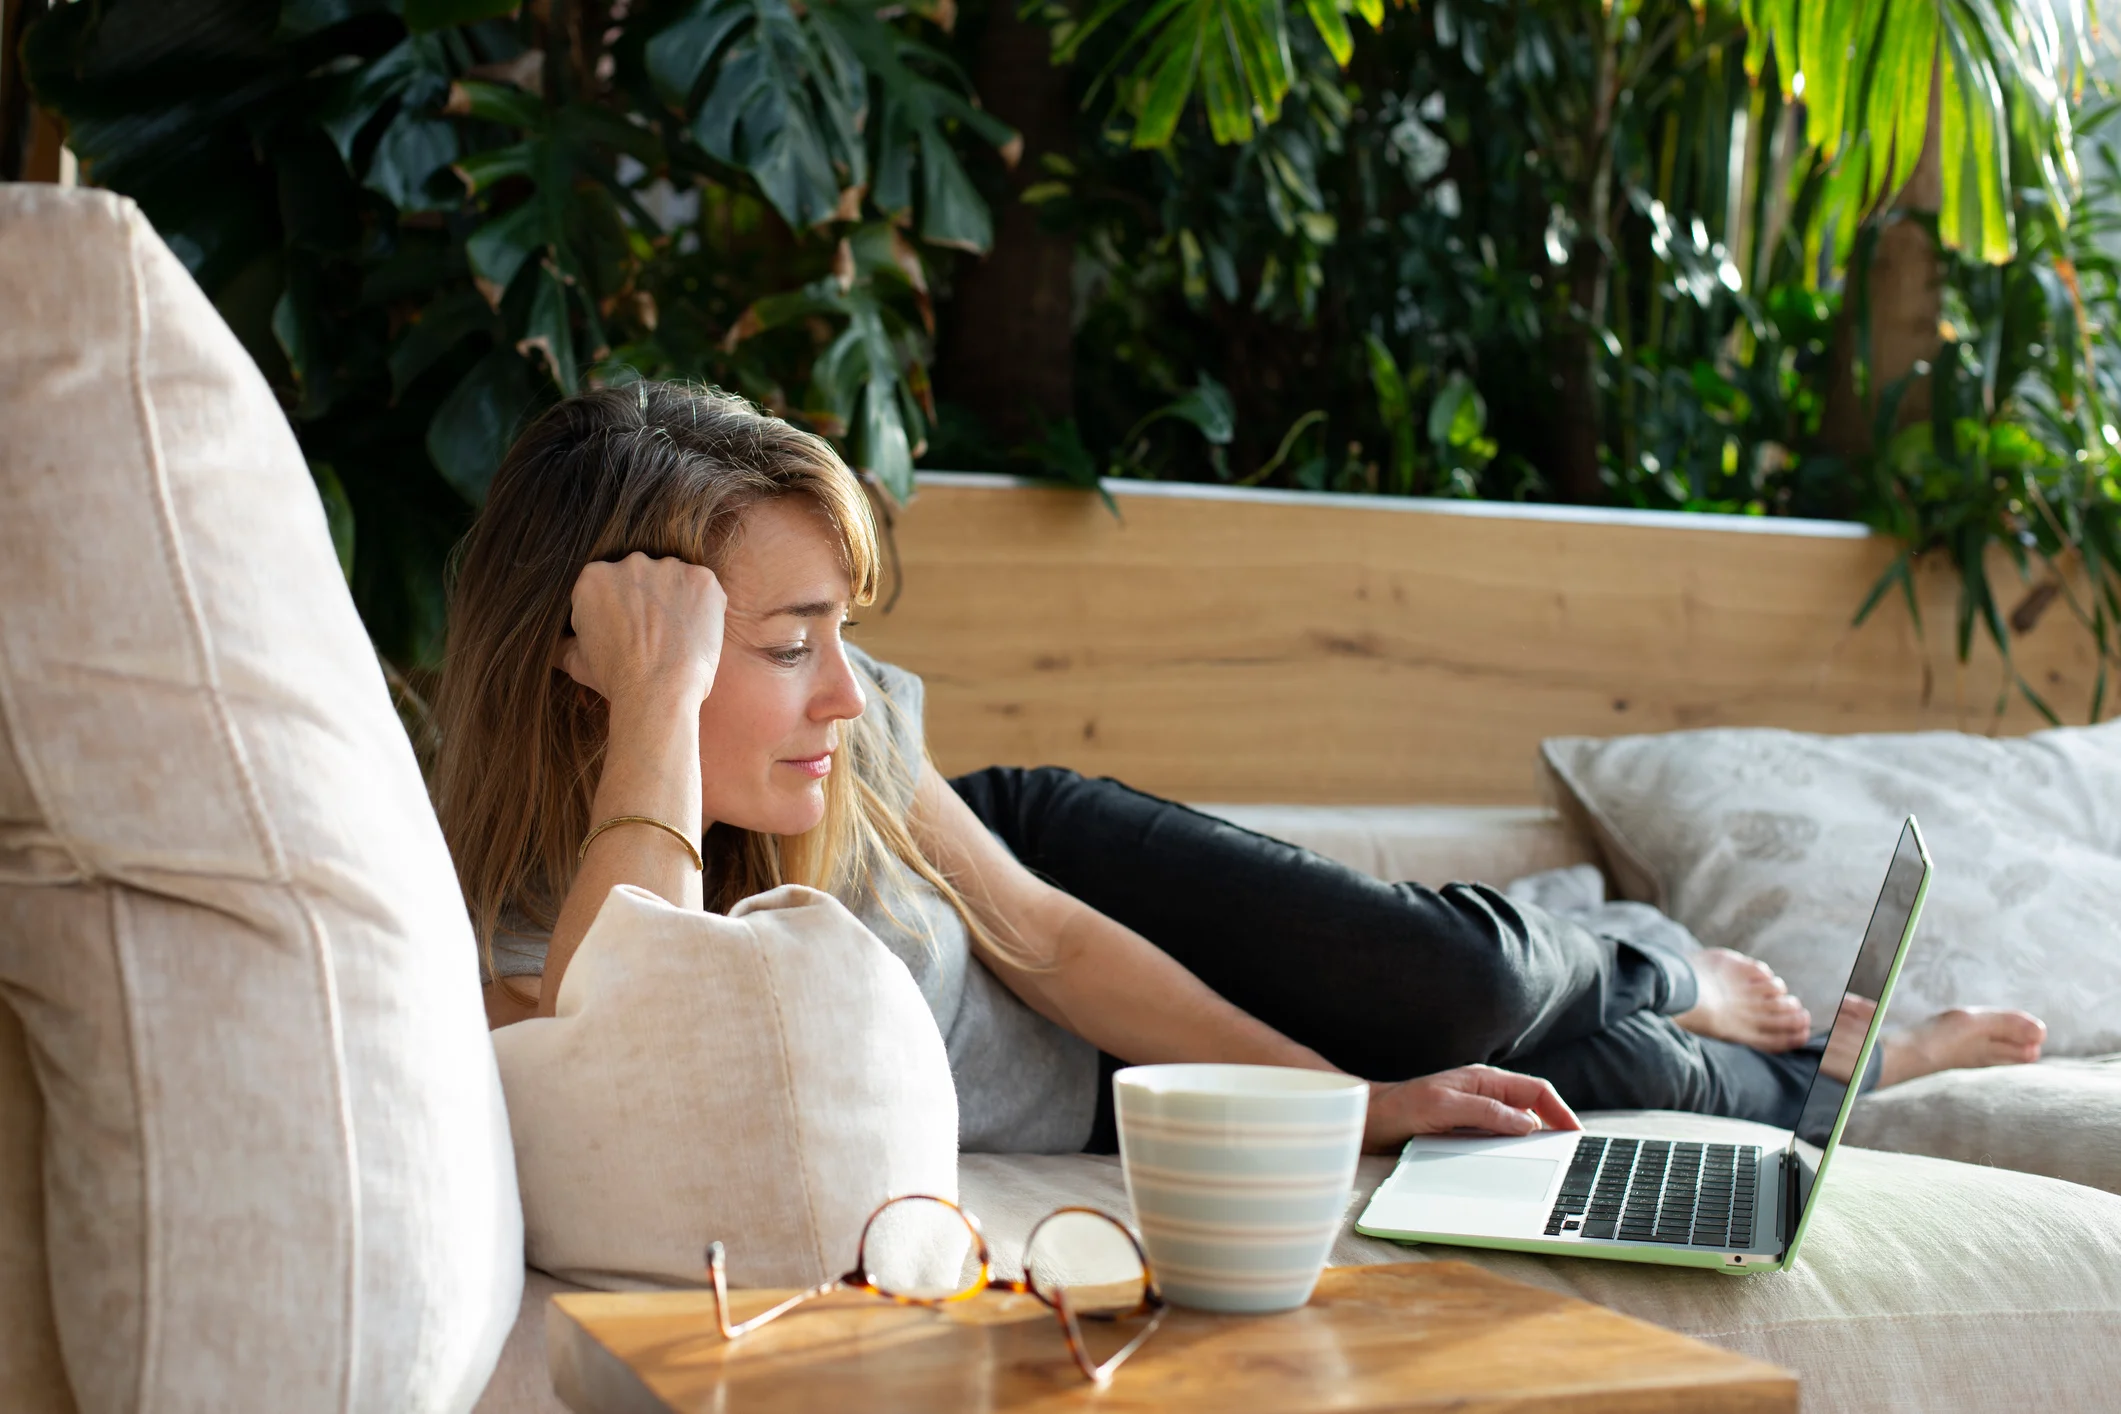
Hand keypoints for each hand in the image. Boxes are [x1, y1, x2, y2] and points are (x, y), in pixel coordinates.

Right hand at [555, 552, 725, 712]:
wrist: (657, 694)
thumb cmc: (616, 681)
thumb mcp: (575, 661)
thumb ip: (563, 642)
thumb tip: (553, 645)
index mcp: (592, 576)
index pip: (609, 586)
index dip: (619, 612)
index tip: (627, 634)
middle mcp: (629, 563)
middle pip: (641, 578)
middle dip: (647, 601)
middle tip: (653, 636)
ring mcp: (668, 568)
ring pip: (673, 579)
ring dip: (675, 601)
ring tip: (675, 637)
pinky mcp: (701, 579)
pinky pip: (704, 587)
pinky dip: (703, 606)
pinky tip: (694, 633)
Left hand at [1361, 1065, 1580, 1152]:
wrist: (1368, 1121)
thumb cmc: (1400, 1107)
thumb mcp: (1444, 1106)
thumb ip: (1486, 1112)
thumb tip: (1528, 1124)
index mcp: (1485, 1081)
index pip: (1536, 1091)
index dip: (1560, 1110)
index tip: (1576, 1135)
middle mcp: (1485, 1096)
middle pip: (1532, 1109)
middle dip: (1555, 1128)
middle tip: (1571, 1156)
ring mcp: (1477, 1115)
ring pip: (1518, 1129)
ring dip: (1534, 1144)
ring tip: (1551, 1166)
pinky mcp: (1466, 1134)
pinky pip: (1499, 1143)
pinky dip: (1513, 1154)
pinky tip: (1516, 1170)